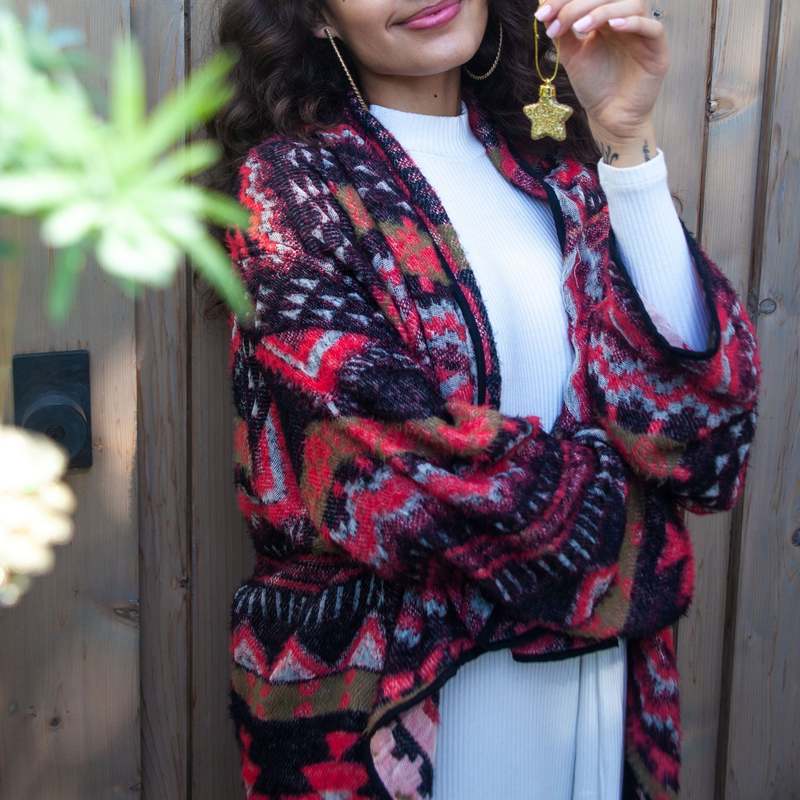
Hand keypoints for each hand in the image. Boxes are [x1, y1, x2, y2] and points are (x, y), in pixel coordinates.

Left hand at [534, 1, 668, 160]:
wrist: (608, 117)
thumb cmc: (593, 87)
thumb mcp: (572, 56)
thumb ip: (561, 32)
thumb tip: (545, 9)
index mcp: (606, 17)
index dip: (565, 0)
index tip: (542, 13)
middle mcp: (625, 19)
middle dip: (579, 4)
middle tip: (559, 22)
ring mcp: (642, 33)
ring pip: (631, 4)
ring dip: (602, 11)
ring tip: (580, 28)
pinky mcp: (657, 50)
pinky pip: (652, 27)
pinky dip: (633, 23)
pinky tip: (612, 27)